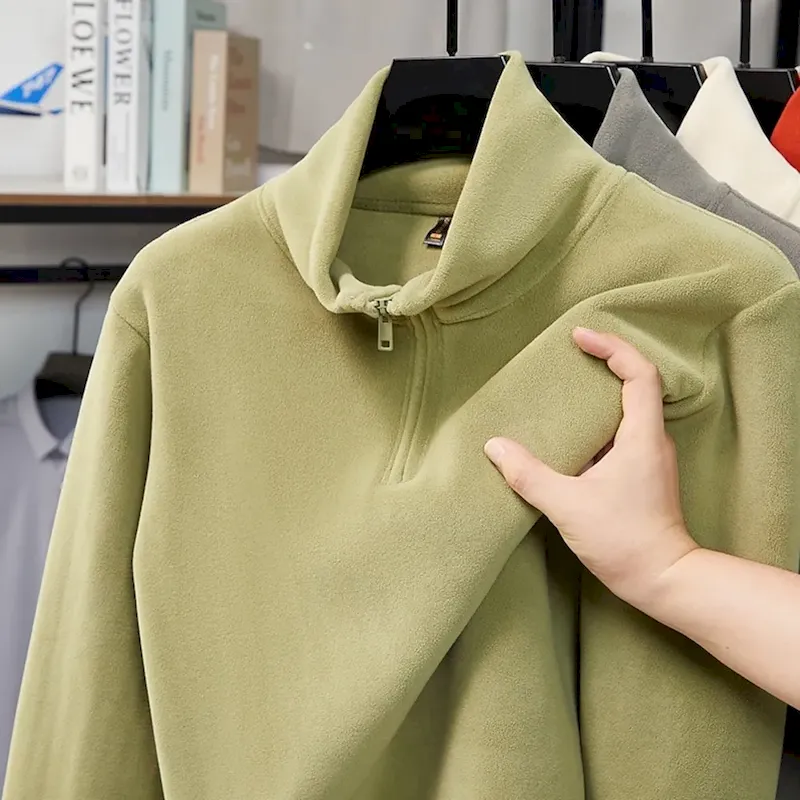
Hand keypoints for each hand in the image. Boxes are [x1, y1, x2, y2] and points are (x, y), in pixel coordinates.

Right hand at [485, 328, 697, 609]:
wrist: (663, 580)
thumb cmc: (623, 541)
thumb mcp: (567, 506)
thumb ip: (528, 475)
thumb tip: (494, 446)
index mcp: (641, 436)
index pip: (639, 374)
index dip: (612, 347)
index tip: (580, 337)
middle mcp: (652, 440)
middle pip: (636, 384)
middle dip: (605, 362)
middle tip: (569, 353)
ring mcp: (649, 458)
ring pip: (628, 410)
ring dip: (599, 394)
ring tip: (562, 390)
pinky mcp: (642, 474)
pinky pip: (620, 433)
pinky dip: (596, 422)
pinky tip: (568, 434)